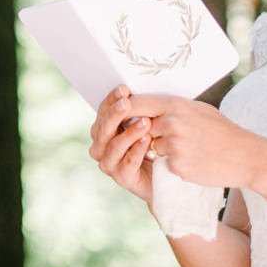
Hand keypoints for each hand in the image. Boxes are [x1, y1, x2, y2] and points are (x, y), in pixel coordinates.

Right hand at [89, 85, 155, 202]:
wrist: (165, 173)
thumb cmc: (153, 143)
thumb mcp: (144, 122)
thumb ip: (136, 109)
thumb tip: (132, 88)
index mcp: (102, 130)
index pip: (103, 111)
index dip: (111, 100)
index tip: (124, 88)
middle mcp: (101, 147)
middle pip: (104, 128)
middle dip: (115, 114)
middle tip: (127, 103)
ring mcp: (109, 164)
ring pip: (114, 145)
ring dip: (129, 132)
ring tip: (145, 122)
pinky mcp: (122, 178)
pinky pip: (127, 162)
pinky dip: (137, 150)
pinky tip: (147, 140)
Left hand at [120, 93, 260, 188]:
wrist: (246, 157)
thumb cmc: (222, 131)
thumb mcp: (198, 110)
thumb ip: (171, 108)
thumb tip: (146, 108)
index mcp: (176, 105)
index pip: (136, 104)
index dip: (126, 110)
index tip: (121, 114)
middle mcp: (171, 123)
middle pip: (140, 128)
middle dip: (146, 133)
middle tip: (164, 136)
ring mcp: (174, 145)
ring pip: (154, 147)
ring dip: (165, 151)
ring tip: (191, 149)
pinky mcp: (177, 165)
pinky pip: (166, 164)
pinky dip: (176, 164)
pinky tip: (195, 161)